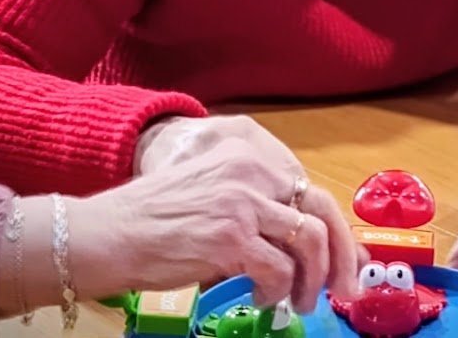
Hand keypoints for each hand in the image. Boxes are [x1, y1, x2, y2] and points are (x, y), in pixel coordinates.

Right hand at [118, 115, 363, 310]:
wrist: (112, 232)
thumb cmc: (159, 219)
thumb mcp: (215, 193)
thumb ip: (258, 206)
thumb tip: (301, 242)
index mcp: (250, 158)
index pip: (312, 191)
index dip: (335, 231)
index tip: (345, 260)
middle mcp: (252, 172)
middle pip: (322, 212)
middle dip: (342, 257)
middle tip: (344, 290)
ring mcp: (243, 202)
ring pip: (309, 242)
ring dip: (311, 280)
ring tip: (299, 300)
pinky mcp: (231, 236)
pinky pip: (279, 271)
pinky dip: (278, 292)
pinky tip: (262, 298)